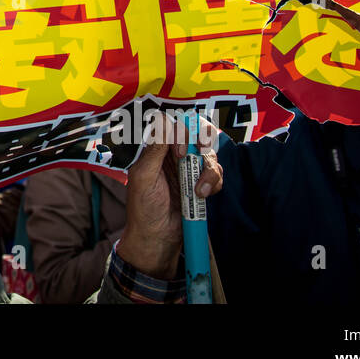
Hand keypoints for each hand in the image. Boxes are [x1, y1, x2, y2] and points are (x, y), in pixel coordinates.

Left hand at [115, 116, 222, 279]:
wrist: (158, 238)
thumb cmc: (144, 208)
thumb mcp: (143, 177)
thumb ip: (155, 150)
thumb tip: (163, 121)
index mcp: (156, 150)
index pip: (171, 124)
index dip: (180, 130)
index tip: (179, 152)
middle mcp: (173, 155)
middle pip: (195, 132)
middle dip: (202, 140)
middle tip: (201, 153)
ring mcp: (189, 169)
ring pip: (209, 153)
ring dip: (208, 170)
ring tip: (199, 191)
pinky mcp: (201, 183)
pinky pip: (216, 172)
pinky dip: (214, 182)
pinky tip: (204, 195)